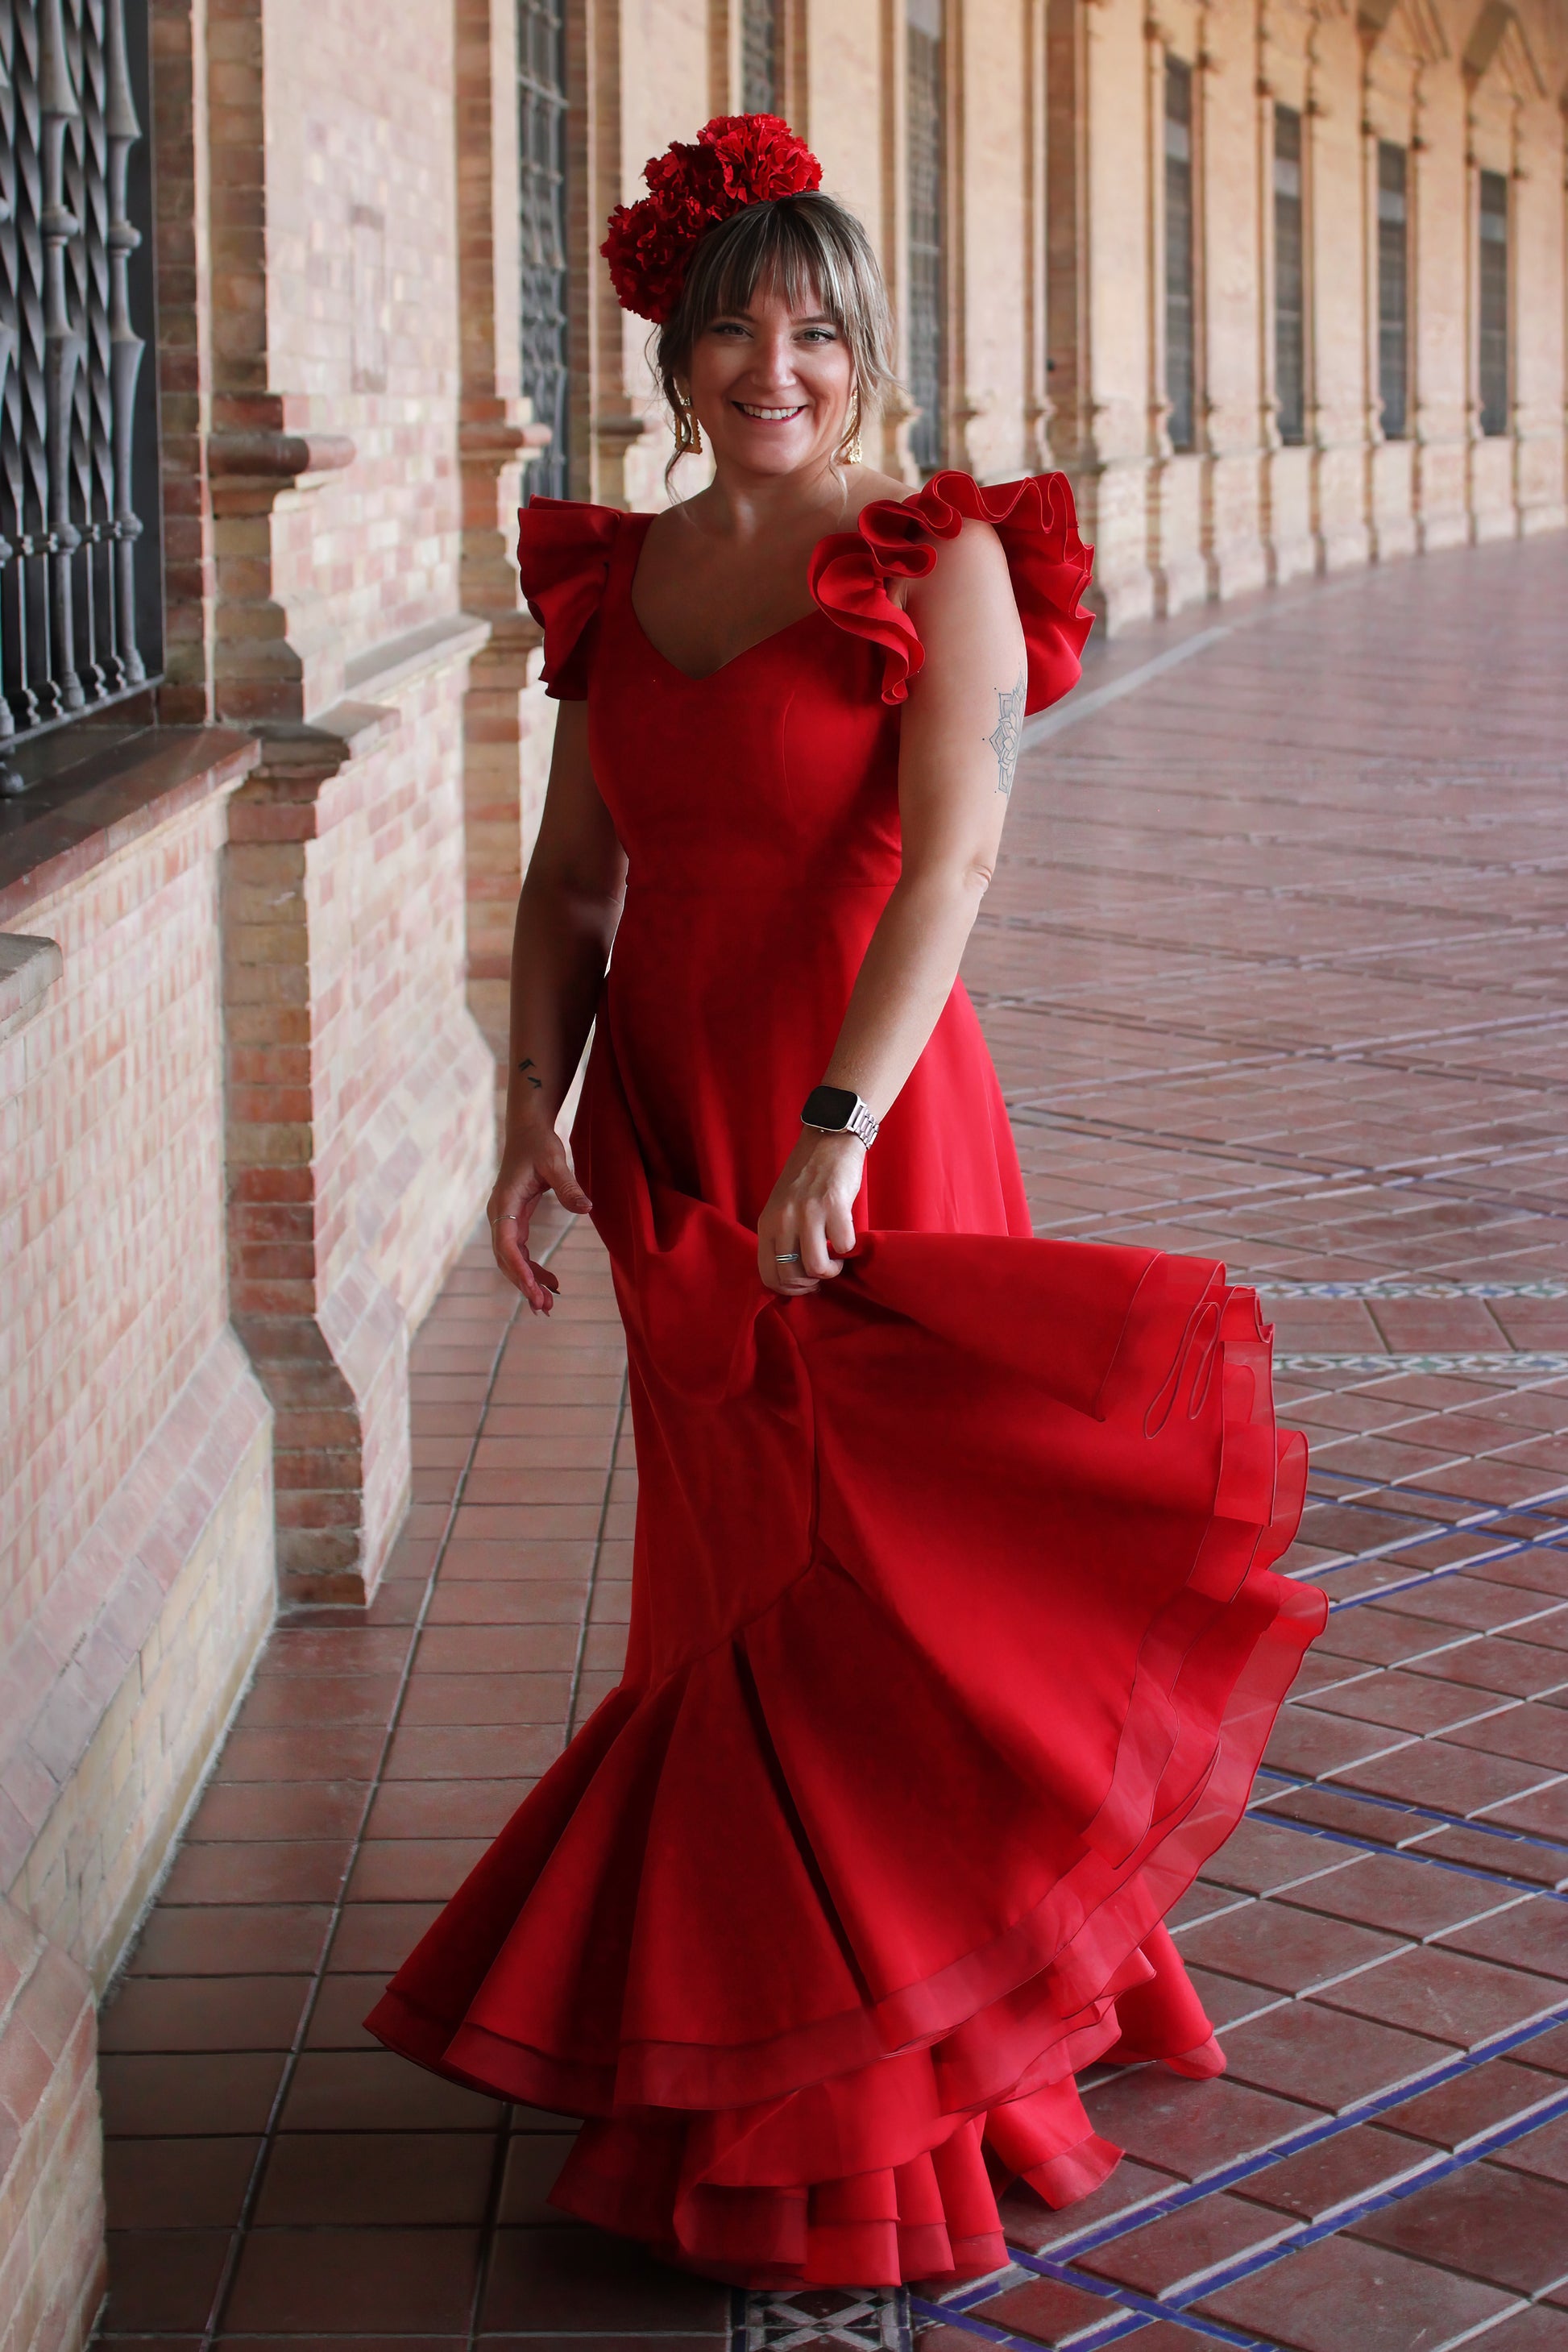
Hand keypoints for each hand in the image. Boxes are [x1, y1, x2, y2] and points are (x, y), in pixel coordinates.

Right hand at [488, 1117, 592, 1311]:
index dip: (519, 1270)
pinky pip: (519, 1251)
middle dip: (523, 1284)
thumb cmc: (539, 1144)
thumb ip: (568, 1186)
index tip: (534, 1291)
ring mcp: (505, 1218)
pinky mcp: (514, 1219)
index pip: (506, 1245)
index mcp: (504, 1203)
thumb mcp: (555, 1162)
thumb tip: (587, 1208)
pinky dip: (532, 1268)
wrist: (527, 1131)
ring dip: (527, 1281)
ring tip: (548, 1304)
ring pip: (511, 1259)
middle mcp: (499, 1214)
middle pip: (506, 1259)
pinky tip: (551, 1283)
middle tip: (544, 1307)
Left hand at [758, 1128, 864, 1295]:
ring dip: (831, 1271)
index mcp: (767, 1223)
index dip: (789, 1290)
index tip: (805, 1285)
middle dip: (811, 1284)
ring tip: (836, 1259)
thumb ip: (783, 1236)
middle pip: (792, 1276)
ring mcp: (808, 1213)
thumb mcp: (782, 1207)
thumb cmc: (807, 1176)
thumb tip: (795, 1274)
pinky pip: (843, 1246)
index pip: (768, 1275)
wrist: (829, 1140)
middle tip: (823, 1272)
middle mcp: (783, 1219)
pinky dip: (848, 1248)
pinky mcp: (834, 1205)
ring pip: (816, 1267)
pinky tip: (847, 1236)